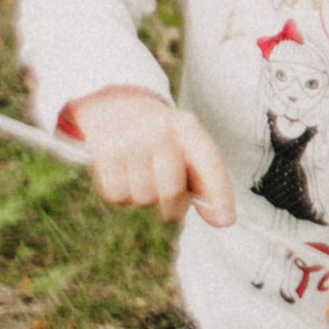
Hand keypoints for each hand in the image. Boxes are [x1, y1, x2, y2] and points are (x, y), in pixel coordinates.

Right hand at [65, 87, 233, 228]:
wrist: (119, 108)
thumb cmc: (165, 141)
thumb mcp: (189, 147)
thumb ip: (207, 181)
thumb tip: (222, 220)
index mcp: (188, 128)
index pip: (209, 162)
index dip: (220, 194)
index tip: (225, 221)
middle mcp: (159, 130)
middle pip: (171, 190)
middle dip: (174, 208)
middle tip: (172, 206)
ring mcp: (130, 140)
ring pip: (143, 198)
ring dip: (146, 199)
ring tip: (145, 178)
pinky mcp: (103, 152)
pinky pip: (117, 196)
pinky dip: (122, 196)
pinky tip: (125, 177)